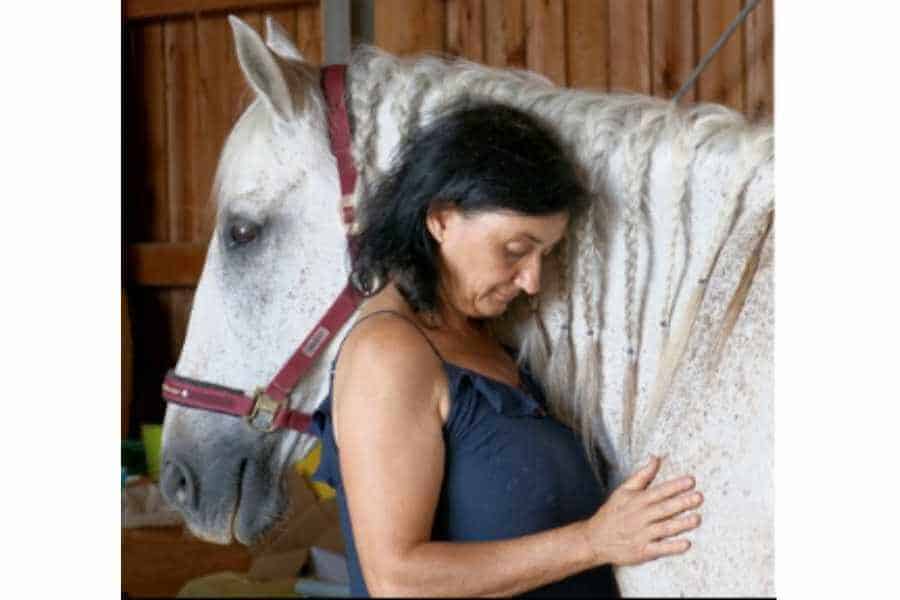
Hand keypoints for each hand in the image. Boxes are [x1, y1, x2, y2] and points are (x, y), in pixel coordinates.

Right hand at [583, 456, 702, 566]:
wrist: (595, 539)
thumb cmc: (613, 512)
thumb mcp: (623, 490)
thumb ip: (642, 475)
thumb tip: (656, 458)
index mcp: (637, 501)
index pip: (659, 491)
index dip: (675, 486)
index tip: (691, 481)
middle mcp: (640, 517)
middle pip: (663, 509)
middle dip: (681, 503)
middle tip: (699, 497)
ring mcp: (641, 535)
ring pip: (664, 528)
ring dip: (681, 524)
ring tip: (697, 518)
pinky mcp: (642, 551)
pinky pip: (659, 549)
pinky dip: (672, 547)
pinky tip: (686, 544)